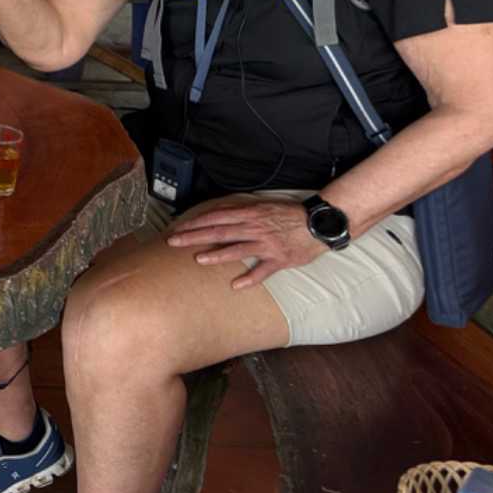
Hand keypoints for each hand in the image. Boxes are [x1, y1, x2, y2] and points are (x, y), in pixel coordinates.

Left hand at [166, 199, 328, 289]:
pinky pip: (262, 271)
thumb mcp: (263, 206)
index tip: (177, 227)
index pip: (216, 216)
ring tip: (199, 259)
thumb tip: (218, 211)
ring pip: (238, 249)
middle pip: (220, 231)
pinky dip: (249, 278)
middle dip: (194, 236)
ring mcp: (267, 244)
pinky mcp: (280, 259)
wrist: (319, 223)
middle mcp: (255, 227)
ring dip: (217, 254)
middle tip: (174, 241)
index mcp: (250, 213)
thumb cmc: (289, 215)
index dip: (195, 222)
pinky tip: (235, 285)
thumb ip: (241, 209)